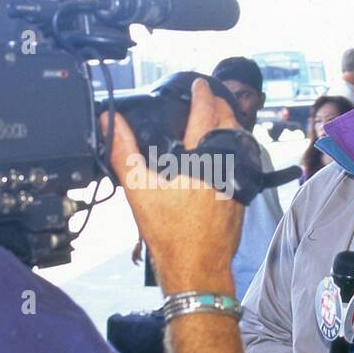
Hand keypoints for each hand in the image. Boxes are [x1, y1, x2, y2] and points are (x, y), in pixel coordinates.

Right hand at [101, 78, 243, 292]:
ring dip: (231, 126)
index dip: (202, 93)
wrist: (198, 268)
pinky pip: (243, 161)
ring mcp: (238, 179)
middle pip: (230, 121)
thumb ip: (123, 151)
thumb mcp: (138, 190)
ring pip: (240, 141)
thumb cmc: (170, 233)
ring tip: (217, 120)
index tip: (199, 84)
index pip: (205, 111)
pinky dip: (234, 149)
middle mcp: (225, 163)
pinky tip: (222, 154)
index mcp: (201, 156)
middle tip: (210, 97)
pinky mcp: (243, 194)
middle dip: (221, 104)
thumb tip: (109, 122)